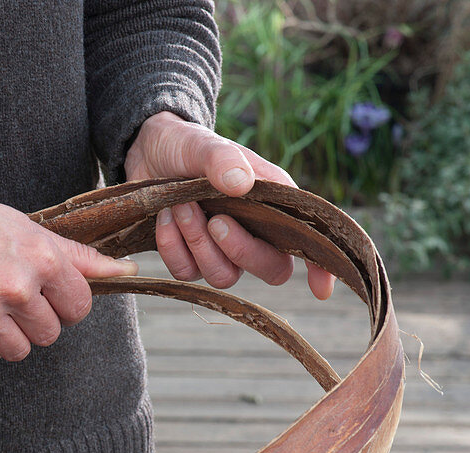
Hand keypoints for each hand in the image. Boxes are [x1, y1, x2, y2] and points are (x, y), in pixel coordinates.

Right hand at [0, 176, 137, 370]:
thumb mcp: (28, 229)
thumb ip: (77, 256)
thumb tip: (127, 270)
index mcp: (42, 258)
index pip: (79, 309)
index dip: (61, 303)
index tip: (40, 292)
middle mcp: (17, 287)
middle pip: (49, 335)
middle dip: (31, 320)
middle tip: (4, 295)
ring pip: (18, 351)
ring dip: (3, 336)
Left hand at [124, 111, 334, 299]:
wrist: (148, 152)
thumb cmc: (186, 147)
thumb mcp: (203, 144)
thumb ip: (222, 159)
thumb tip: (241, 184)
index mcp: (273, 204)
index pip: (307, 242)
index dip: (319, 269)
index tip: (321, 290)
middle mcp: (254, 233)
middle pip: (271, 269)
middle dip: (241, 249)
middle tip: (214, 220)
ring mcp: (222, 251)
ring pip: (224, 276)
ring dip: (199, 244)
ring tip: (180, 207)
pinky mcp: (190, 259)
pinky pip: (186, 273)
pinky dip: (173, 247)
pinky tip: (164, 217)